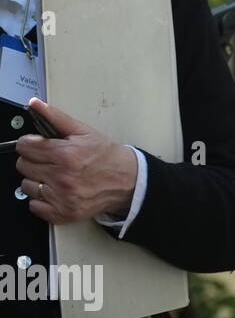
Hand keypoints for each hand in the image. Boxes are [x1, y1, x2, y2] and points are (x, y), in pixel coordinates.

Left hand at [14, 98, 137, 223]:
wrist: (128, 180)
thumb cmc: (107, 156)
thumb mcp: (84, 131)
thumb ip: (56, 118)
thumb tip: (35, 105)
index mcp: (66, 154)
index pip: (24, 147)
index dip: (30, 144)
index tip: (38, 145)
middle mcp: (63, 177)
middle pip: (23, 166)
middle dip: (34, 160)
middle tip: (51, 160)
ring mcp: (63, 197)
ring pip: (26, 186)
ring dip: (37, 180)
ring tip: (54, 176)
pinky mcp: (64, 212)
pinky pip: (35, 206)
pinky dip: (42, 199)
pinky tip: (55, 191)